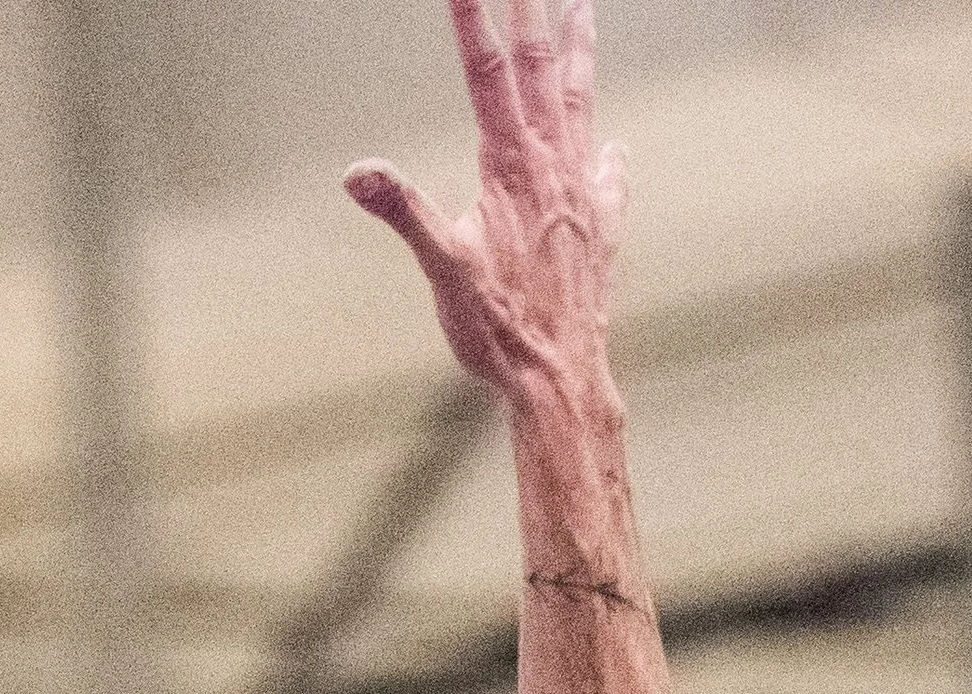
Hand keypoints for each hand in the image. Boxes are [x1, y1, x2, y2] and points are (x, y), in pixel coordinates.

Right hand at [346, 0, 626, 398]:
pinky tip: (615, 144)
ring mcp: (582, 193)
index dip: (474, 19)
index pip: (488, 72)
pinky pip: (608, 175)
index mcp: (510, 166)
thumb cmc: (500, 330)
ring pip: (581, 103)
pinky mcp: (601, 227)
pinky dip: (609, 153)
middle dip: (532, 11)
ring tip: (583, 8)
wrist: (560, 378)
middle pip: (541, 69)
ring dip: (579, 51)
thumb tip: (357, 173)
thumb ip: (403, 211)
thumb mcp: (441, 269)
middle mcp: (553, 166)